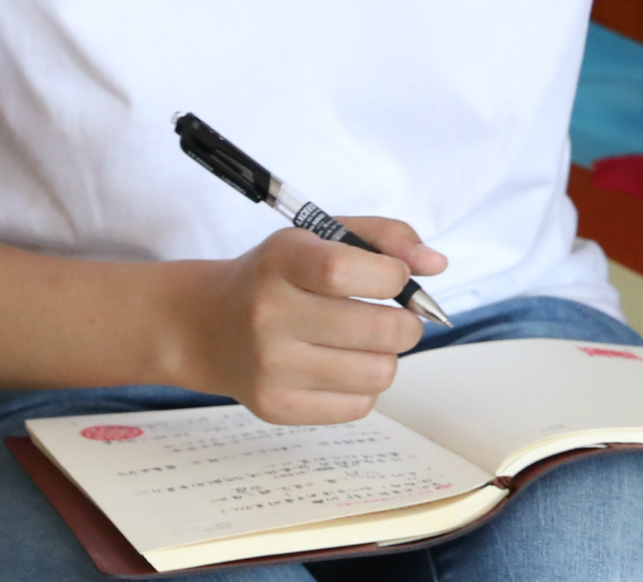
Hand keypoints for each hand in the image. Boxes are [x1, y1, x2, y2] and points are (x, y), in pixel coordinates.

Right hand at [176, 217, 447, 424]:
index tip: (395, 278)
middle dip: (408, 323)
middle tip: (398, 318)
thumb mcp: (321, 236)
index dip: (392, 276)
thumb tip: (436, 264)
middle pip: (379, 331)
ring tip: (368, 344)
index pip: (347, 272)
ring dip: (387, 357)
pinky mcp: (275, 407)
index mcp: (282, 262)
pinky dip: (364, 387)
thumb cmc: (278, 275)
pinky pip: (358, 406)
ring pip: (378, 373)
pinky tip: (342, 367)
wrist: (206, 325)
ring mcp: (270, 367)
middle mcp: (269, 315)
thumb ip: (385, 237)